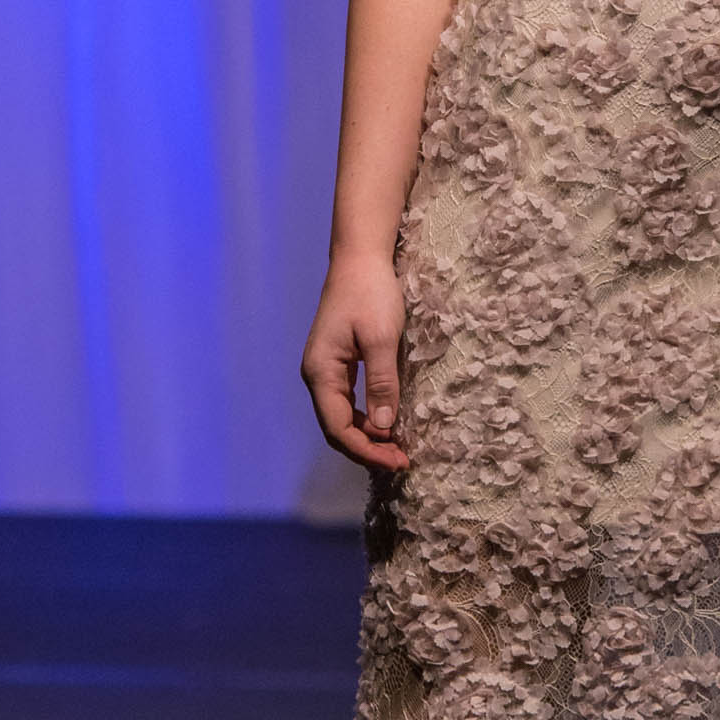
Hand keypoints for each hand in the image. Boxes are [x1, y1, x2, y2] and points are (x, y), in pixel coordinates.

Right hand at [302, 255, 409, 471]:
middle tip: (402, 460)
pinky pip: (349, 402)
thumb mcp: (381, 339)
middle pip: (337, 428)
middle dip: (368, 449)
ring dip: (369, 436)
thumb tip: (384, 426)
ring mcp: (326, 370)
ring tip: (398, 449)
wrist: (360, 258)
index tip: (398, 461)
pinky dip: (368, 418)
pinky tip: (389, 424)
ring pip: (343, 417)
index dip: (367, 450)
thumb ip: (382, 382)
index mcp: (321, 372)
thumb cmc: (371, 293)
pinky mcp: (339, 363)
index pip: (338, 428)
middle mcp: (317, 375)